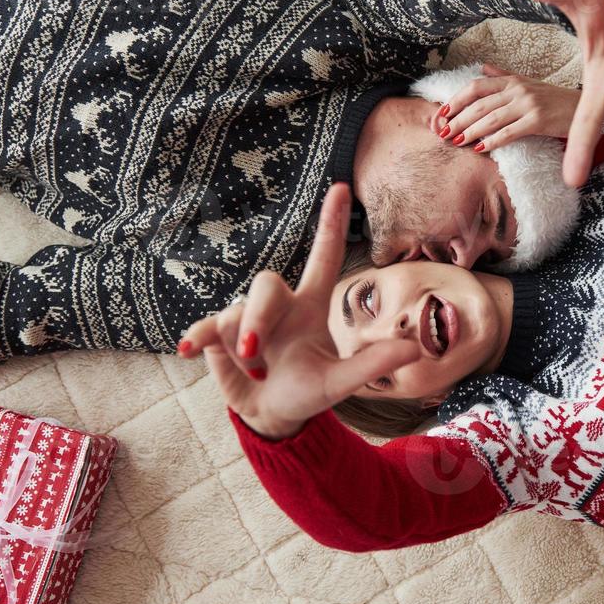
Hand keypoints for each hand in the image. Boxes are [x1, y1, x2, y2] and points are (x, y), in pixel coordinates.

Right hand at [177, 183, 419, 439]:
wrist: (272, 416)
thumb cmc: (308, 392)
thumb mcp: (340, 383)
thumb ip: (373, 364)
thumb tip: (416, 348)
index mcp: (311, 306)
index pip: (324, 256)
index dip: (331, 223)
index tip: (340, 187)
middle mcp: (279, 305)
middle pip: (266, 283)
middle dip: (257, 317)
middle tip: (255, 353)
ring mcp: (246, 318)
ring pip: (237, 312)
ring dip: (243, 347)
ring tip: (257, 372)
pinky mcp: (219, 335)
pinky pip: (207, 327)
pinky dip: (198, 338)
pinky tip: (187, 348)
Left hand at [428, 63, 579, 152]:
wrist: (585, 108)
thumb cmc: (555, 99)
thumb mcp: (528, 83)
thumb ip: (503, 76)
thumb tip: (482, 68)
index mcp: (512, 80)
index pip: (476, 86)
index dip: (456, 100)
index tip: (442, 114)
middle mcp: (518, 89)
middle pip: (479, 104)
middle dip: (458, 119)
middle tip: (444, 133)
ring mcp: (528, 104)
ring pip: (490, 118)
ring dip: (470, 131)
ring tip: (456, 142)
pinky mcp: (538, 120)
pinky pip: (509, 132)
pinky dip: (492, 141)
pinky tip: (480, 148)